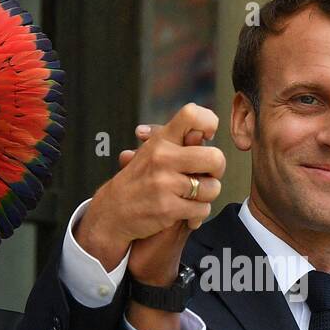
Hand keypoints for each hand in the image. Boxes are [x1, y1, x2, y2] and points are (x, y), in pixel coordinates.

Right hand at [74, 102, 223, 283]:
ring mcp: (165, 183)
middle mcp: (162, 157)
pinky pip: (203, 210)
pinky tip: (185, 212)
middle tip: (207, 176)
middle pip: (215, 157)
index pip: (191, 114)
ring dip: (206, 197)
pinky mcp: (168, 208)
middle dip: (217, 171)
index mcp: (161, 140)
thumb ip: (178, 143)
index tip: (208, 136)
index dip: (209, 122)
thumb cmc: (139, 181)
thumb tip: (202, 134)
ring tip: (190, 197)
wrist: (112, 211)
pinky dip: (197, 215)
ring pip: (212, 188)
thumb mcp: (151, 152)